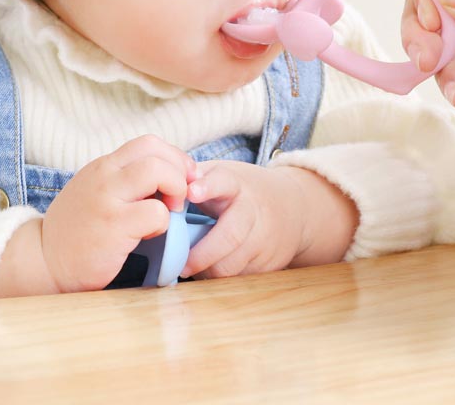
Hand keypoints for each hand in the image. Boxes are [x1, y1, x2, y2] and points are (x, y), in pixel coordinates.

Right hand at [0, 134, 196, 295]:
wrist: (44, 261)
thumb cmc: (78, 229)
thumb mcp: (98, 192)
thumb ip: (125, 179)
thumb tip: (169, 175)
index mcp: (104, 165)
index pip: (148, 142)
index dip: (174, 157)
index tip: (182, 178)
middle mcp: (104, 176)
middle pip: (155, 151)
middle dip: (180, 171)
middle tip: (181, 196)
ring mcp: (108, 200)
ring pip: (158, 172)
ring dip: (176, 190)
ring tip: (170, 211)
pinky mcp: (113, 227)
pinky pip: (155, 212)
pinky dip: (164, 222)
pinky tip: (152, 233)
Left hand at [181, 161, 357, 278]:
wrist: (294, 206)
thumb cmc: (243, 191)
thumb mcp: (223, 175)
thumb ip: (194, 177)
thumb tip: (161, 181)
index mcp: (236, 184)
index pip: (223, 182)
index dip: (208, 186)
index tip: (190, 192)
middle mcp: (253, 210)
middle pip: (230, 235)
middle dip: (203, 253)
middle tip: (182, 266)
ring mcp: (264, 238)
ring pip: (233, 264)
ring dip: (208, 271)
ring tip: (190, 269)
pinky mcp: (270, 262)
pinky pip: (240, 278)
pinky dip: (221, 279)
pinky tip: (211, 272)